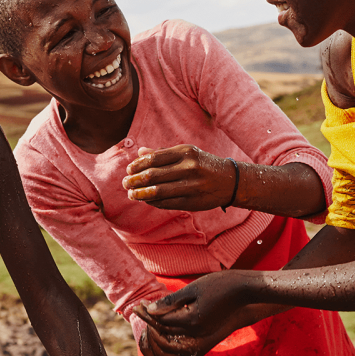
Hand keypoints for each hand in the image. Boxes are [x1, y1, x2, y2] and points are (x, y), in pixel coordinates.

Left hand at [123, 145, 237, 210]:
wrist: (230, 181)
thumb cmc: (203, 164)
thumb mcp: (186, 153)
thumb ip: (163, 153)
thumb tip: (139, 152)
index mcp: (185, 152)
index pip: (154, 158)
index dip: (137, 165)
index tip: (128, 170)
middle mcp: (189, 167)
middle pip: (153, 175)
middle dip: (135, 180)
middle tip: (125, 183)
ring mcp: (192, 186)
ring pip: (158, 191)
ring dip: (141, 194)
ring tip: (131, 194)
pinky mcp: (193, 201)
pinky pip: (167, 203)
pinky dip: (153, 202)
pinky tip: (146, 200)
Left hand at [133, 271, 255, 355]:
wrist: (245, 291)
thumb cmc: (220, 285)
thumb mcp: (193, 289)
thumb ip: (171, 301)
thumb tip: (151, 308)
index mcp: (192, 321)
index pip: (162, 321)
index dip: (148, 313)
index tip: (139, 305)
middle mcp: (197, 333)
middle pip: (166, 332)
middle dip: (151, 321)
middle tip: (140, 310)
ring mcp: (204, 336)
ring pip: (174, 338)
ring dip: (161, 328)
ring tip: (151, 316)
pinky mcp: (208, 335)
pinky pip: (184, 338)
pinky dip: (173, 331)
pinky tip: (167, 320)